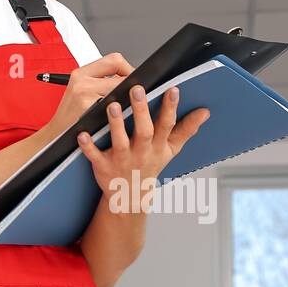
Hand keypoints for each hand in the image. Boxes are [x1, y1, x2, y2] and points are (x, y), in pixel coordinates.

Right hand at [42, 52, 134, 139]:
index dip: (128, 68)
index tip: (132, 78)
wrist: (56, 136)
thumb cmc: (71, 116)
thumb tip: (130, 78)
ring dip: (127, 98)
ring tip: (125, 107)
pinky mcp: (90, 111)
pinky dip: (121, 112)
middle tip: (133, 94)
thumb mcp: (79, 91)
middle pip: (121, 73)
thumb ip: (100, 80)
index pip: (114, 60)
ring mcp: (85, 96)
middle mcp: (81, 82)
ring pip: (120, 89)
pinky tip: (118, 118)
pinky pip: (116, 107)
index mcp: (80, 74)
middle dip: (131, 84)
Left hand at [76, 84, 209, 213]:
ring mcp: (122, 160)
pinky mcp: (103, 167)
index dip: (170, 107)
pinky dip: (88, 146)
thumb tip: (205, 111)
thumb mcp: (171, 150)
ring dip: (116, 124)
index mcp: (158, 146)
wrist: (130, 197)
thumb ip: (187, 130)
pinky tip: (82, 133)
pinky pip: (95, 156)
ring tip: (112, 105)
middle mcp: (141, 152)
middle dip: (141, 111)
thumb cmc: (149, 166)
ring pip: (120, 141)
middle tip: (137, 89)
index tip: (173, 89)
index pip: (167, 124)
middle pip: (144, 131)